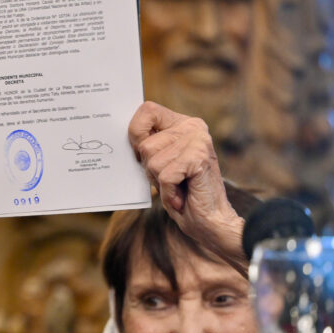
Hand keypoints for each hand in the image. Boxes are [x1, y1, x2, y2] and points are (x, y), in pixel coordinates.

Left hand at [128, 101, 244, 266]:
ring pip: (152, 161)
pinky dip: (168, 193)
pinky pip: (165, 176)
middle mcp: (192, 127)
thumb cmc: (182, 194)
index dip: (136, 133)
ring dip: (159, 182)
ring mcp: (198, 140)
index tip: (142, 155)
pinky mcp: (199, 158)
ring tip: (178, 187)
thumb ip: (147, 145)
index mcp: (183, 123)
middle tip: (170, 180)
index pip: (147, 110)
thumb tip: (122, 135)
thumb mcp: (160, 164)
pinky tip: (181, 196)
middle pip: (145, 145)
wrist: (210, 222)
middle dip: (149, 170)